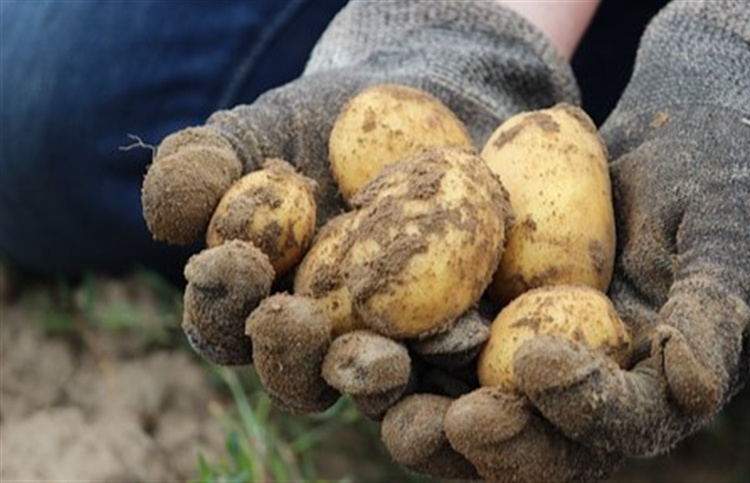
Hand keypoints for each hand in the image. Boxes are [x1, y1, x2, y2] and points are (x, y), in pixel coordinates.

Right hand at [156, 0, 577, 417]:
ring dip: (373, 381)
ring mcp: (392, 347)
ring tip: (382, 360)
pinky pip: (456, 366)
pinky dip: (456, 361)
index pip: (223, 323)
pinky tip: (468, 340)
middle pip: (297, 376)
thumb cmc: (322, 124)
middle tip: (299, 320)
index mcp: (260, 304)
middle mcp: (322, 341)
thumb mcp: (256, 131)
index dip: (220, 301)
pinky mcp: (459, 338)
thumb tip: (168, 219)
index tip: (237, 259)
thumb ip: (202, 168)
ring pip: (376, 388)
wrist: (423, 111)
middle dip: (290, 356)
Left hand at [381, 1, 749, 479]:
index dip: (577, 406)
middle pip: (530, 443)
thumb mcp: (735, 236)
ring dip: (413, 406)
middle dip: (482, 438)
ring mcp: (525, 359)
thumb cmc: (727, 186)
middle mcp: (583, 391)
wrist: (680, 144)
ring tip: (366, 376)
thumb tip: (696, 389)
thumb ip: (716, 309)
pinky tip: (344, 320)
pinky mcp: (480, 320)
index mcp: (652, 389)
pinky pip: (431, 345)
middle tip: (433, 420)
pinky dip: (391, 341)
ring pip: (465, 408)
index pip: (617, 423)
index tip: (534, 359)